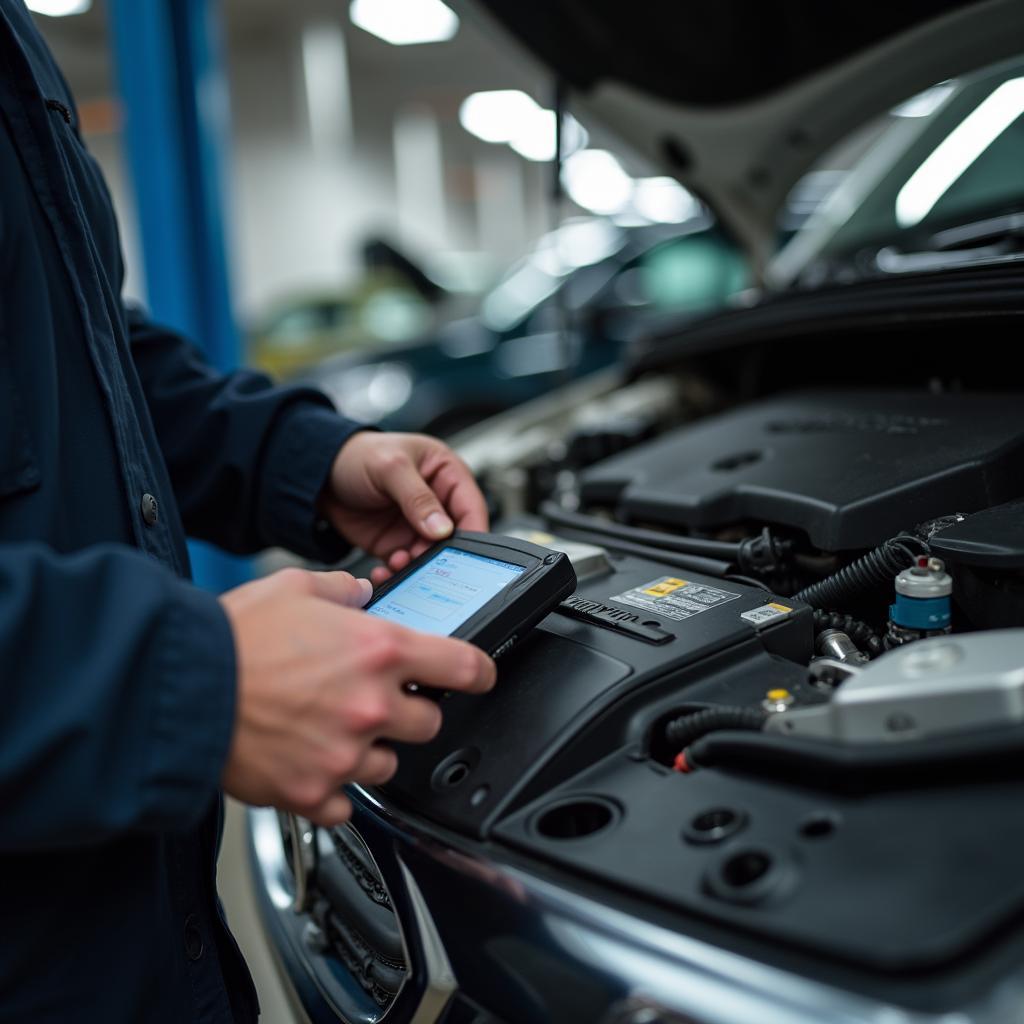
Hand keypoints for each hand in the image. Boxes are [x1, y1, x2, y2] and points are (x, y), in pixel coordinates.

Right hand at [219, 567, 495, 824]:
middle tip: (374, 699)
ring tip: (331, 730)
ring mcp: (344, 755)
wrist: (178, 687)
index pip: (464, 666)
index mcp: (378, 650)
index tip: (480, 676)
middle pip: (429, 722)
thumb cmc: (232, 637)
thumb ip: (340, 591)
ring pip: (390, 765)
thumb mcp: (294, 588)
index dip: (480, 671)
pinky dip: (333, 789)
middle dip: (409, 710)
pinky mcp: (312, 792)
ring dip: (372, 749)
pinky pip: (345, 804)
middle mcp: (371, 705)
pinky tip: (309, 763)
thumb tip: (359, 595)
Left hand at [320, 432, 486, 583]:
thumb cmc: (358, 455)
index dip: (472, 531)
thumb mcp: (391, 468)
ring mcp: (417, 526)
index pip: (471, 507)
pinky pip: (406, 566)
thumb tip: (443, 528)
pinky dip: (398, 574)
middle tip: (427, 564)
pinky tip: (385, 571)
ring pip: (431, 557)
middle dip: (442, 555)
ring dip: (418, 567)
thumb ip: (418, 498)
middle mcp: (437, 503)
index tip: (465, 553)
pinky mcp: (397, 544)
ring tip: (398, 564)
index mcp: (446, 475)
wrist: (318, 475)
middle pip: (454, 538)